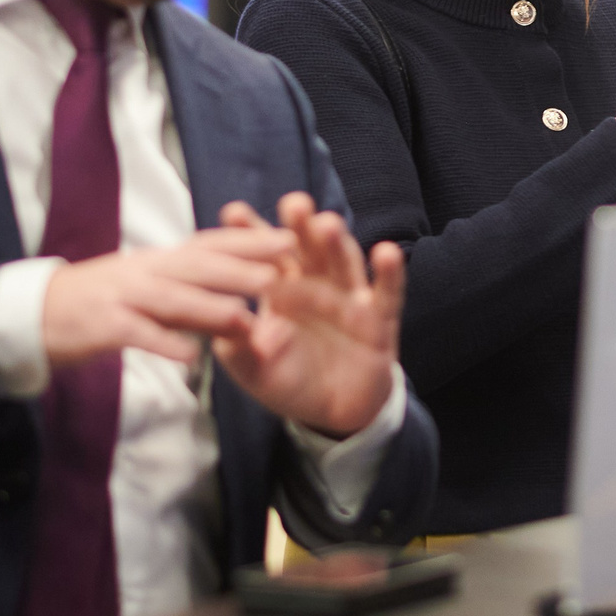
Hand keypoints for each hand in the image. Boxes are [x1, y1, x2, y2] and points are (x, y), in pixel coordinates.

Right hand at [39, 228, 294, 368]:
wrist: (34, 313)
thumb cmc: (99, 303)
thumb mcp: (148, 292)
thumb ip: (192, 297)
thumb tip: (241, 305)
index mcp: (158, 261)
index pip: (210, 245)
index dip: (250, 241)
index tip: (290, 239)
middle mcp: (145, 272)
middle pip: (198, 265)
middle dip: (242, 266)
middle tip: (283, 270)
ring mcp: (123, 297)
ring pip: (173, 299)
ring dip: (210, 308)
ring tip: (247, 319)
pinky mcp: (103, 327)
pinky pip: (138, 335)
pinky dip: (163, 344)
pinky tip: (190, 357)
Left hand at [205, 193, 402, 438]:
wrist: (333, 411)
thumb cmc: (290, 380)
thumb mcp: (254, 369)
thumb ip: (236, 348)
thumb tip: (226, 324)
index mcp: (283, 288)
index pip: (266, 256)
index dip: (252, 234)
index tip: (234, 212)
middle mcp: (317, 284)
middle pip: (309, 247)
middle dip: (300, 225)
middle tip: (292, 204)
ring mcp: (349, 298)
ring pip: (344, 263)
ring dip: (337, 243)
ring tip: (327, 224)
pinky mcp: (379, 319)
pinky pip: (387, 293)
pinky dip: (390, 273)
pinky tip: (387, 252)